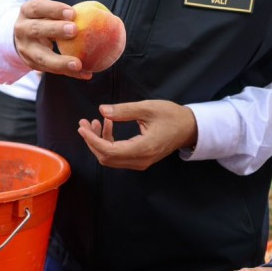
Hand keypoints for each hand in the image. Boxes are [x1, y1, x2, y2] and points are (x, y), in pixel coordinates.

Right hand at [13, 0, 89, 79]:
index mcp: (27, 11)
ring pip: (41, 57)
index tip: (73, 13)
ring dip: (60, 61)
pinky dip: (68, 73)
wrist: (23, 37)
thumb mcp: (48, 12)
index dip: (54, 9)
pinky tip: (85, 74)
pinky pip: (51, 70)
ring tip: (78, 64)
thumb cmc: (45, 20)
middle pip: (36, 29)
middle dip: (55, 30)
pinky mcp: (31, 64)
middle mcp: (22, 29)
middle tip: (74, 30)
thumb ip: (66, 13)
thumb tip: (105, 16)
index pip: (38, 7)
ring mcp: (24, 48)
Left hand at [76, 100, 197, 169]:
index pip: (108, 150)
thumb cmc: (171, 116)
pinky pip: (118, 156)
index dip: (92, 140)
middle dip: (92, 141)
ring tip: (95, 122)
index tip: (82, 127)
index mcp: (142, 148)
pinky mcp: (140, 159)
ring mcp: (140, 162)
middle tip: (84, 123)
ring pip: (111, 158)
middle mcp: (140, 160)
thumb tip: (102, 110)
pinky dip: (108, 143)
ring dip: (99, 142)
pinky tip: (108, 126)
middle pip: (106, 158)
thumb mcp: (148, 108)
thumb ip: (124, 110)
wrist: (189, 128)